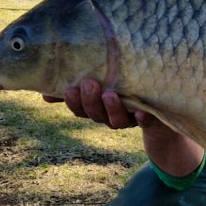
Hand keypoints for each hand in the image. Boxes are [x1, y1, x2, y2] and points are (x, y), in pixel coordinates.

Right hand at [43, 78, 202, 175]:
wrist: (162, 114)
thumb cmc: (127, 91)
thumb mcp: (104, 84)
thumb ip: (78, 83)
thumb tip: (44, 88)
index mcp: (98, 108)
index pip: (80, 108)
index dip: (72, 102)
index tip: (67, 88)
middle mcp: (112, 117)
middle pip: (96, 115)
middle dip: (90, 101)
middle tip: (88, 84)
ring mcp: (131, 119)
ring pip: (117, 121)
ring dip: (112, 109)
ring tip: (110, 94)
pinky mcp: (152, 119)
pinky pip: (146, 121)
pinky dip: (142, 118)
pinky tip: (141, 112)